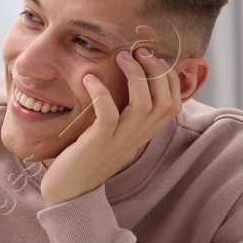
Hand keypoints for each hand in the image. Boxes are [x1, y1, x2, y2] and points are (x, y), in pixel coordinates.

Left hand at [39, 45, 183, 205]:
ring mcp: (119, 141)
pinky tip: (90, 79)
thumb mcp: (115, 133)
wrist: (68, 192)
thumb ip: (125, 113)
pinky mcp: (98, 143)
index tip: (154, 56)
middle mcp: (137, 136)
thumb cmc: (88, 156)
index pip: (173, 102)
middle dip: (156, 70)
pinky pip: (108, 115)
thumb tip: (128, 81)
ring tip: (121, 56)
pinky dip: (101, 93)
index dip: (170, 77)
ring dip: (135, 76)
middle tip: (139, 50)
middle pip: (165, 100)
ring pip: (143, 105)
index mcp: (144, 133)